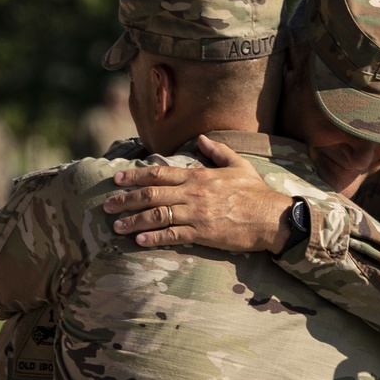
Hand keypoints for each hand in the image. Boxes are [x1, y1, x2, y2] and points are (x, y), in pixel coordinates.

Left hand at [103, 136, 292, 254]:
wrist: (272, 218)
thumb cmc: (256, 192)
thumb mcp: (238, 165)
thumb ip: (217, 150)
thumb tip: (201, 137)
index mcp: (198, 176)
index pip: (159, 173)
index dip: (135, 176)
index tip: (117, 179)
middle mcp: (192, 193)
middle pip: (150, 195)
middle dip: (125, 200)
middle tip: (107, 206)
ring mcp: (196, 214)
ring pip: (156, 216)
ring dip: (133, 221)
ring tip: (116, 227)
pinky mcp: (202, 234)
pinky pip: (171, 236)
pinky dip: (153, 238)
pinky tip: (139, 241)